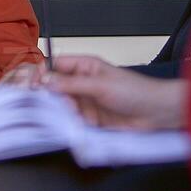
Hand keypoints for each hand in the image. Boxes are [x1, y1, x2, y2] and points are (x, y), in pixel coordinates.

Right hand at [42, 55, 188, 129]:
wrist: (157, 113)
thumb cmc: (135, 91)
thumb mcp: (100, 85)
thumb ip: (71, 84)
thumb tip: (45, 81)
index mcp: (84, 66)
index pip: (54, 66)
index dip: (42, 74)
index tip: (34, 85)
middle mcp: (82, 82)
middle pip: (55, 87)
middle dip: (53, 96)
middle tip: (58, 103)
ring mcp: (86, 101)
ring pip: (63, 105)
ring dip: (64, 111)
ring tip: (75, 115)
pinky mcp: (91, 118)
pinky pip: (73, 120)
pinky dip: (73, 123)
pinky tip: (80, 124)